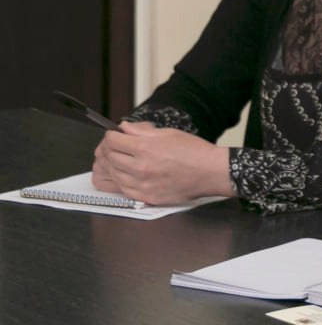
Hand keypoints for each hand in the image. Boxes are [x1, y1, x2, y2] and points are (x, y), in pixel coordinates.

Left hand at [91, 122, 232, 204]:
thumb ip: (141, 131)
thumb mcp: (168, 133)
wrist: (211, 173)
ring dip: (112, 165)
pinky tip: (127, 174)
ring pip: (112, 174)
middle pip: (108, 157)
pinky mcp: (145, 197)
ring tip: (120, 160)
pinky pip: (121, 189)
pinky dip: (119, 180)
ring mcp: (141, 185)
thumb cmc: (194, 151)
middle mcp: (139, 168)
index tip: (114, 135)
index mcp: (145, 148)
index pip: (112, 141)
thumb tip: (123, 128)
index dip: (111, 135)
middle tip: (115, 146)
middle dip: (108, 149)